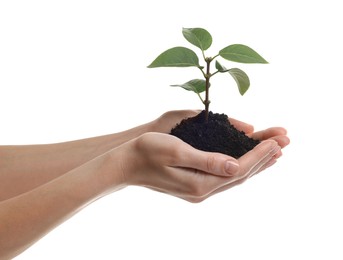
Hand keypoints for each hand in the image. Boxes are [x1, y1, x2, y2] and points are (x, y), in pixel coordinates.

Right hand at [114, 130, 288, 202]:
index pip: (238, 169)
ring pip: (233, 177)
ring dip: (254, 164)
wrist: (126, 164)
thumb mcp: (176, 151)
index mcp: (200, 183)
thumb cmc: (147, 151)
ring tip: (272, 154)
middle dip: (263, 159)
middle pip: (240, 175)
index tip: (276, 141)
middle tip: (284, 144)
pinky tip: (244, 161)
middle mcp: (202, 190)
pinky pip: (223, 177)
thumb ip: (207, 160)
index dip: (258, 154)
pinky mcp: (194, 185)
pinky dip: (238, 167)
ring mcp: (198, 190)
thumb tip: (236, 166)